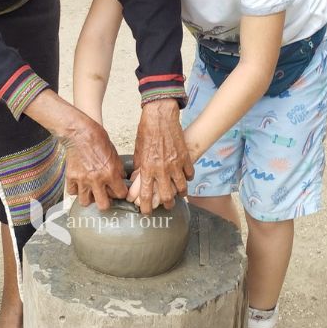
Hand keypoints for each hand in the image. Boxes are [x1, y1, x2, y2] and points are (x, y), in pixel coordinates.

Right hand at [23, 90, 126, 210]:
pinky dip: (76, 190)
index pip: (120, 194)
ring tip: (91, 192)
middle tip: (105, 196)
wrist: (79, 131)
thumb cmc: (97, 138)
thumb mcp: (114, 152)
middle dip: (106, 202)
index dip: (121, 193)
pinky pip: (73, 192)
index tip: (119, 191)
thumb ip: (117, 168)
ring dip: (89, 198)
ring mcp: (82, 179)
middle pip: (103, 205)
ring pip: (85, 202)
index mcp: (110, 172)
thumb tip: (120, 179)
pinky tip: (80, 184)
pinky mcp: (71, 177)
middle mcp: (97, 179)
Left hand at [132, 99, 193, 214]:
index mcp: (148, 168)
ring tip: (179, 195)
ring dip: (180, 194)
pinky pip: (189, 174)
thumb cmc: (146, 131)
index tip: (146, 212)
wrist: (160, 116)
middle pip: (167, 196)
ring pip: (182, 188)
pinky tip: (185, 178)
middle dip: (167, 205)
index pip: (147, 194)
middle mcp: (162, 169)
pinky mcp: (185, 157)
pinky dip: (188, 178)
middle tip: (166, 206)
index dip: (147, 206)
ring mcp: (176, 164)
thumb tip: (137, 181)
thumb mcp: (138, 151)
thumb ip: (139, 168)